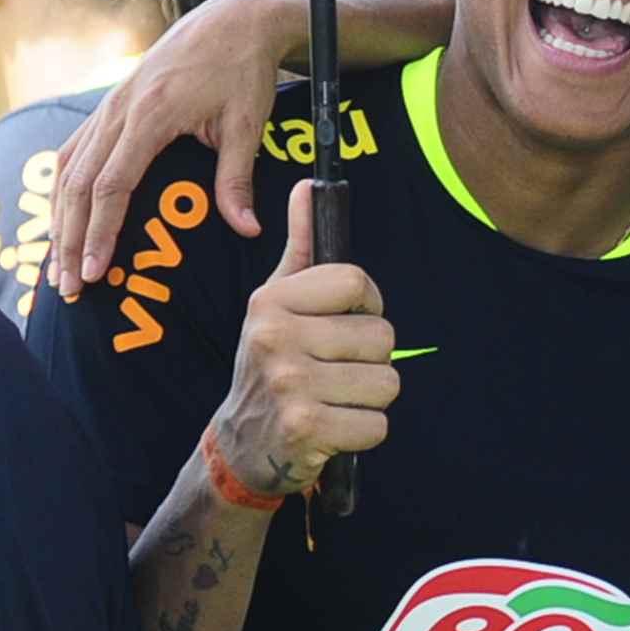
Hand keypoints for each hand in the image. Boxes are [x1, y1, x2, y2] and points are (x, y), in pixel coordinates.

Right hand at [50, 0, 307, 294]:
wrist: (229, 21)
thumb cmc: (242, 71)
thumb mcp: (247, 124)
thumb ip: (237, 179)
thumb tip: (246, 230)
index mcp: (151, 114)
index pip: (113, 184)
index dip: (100, 232)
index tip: (95, 271)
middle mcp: (119, 109)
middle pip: (80, 184)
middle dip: (70, 240)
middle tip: (67, 286)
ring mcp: (108, 105)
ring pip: (68, 169)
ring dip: (59, 220)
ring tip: (58, 265)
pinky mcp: (108, 106)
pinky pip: (74, 151)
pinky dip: (64, 190)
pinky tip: (62, 221)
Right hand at [206, 181, 395, 496]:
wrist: (242, 443)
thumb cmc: (269, 365)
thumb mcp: (276, 304)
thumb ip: (299, 248)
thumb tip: (307, 187)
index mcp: (270, 300)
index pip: (357, 281)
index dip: (368, 304)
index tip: (350, 321)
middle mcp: (274, 337)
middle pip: (381, 335)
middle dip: (372, 359)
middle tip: (336, 372)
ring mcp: (289, 384)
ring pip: (387, 381)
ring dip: (370, 397)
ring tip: (335, 398)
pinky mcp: (305, 428)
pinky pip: (377, 424)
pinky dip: (364, 431)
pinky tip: (333, 428)